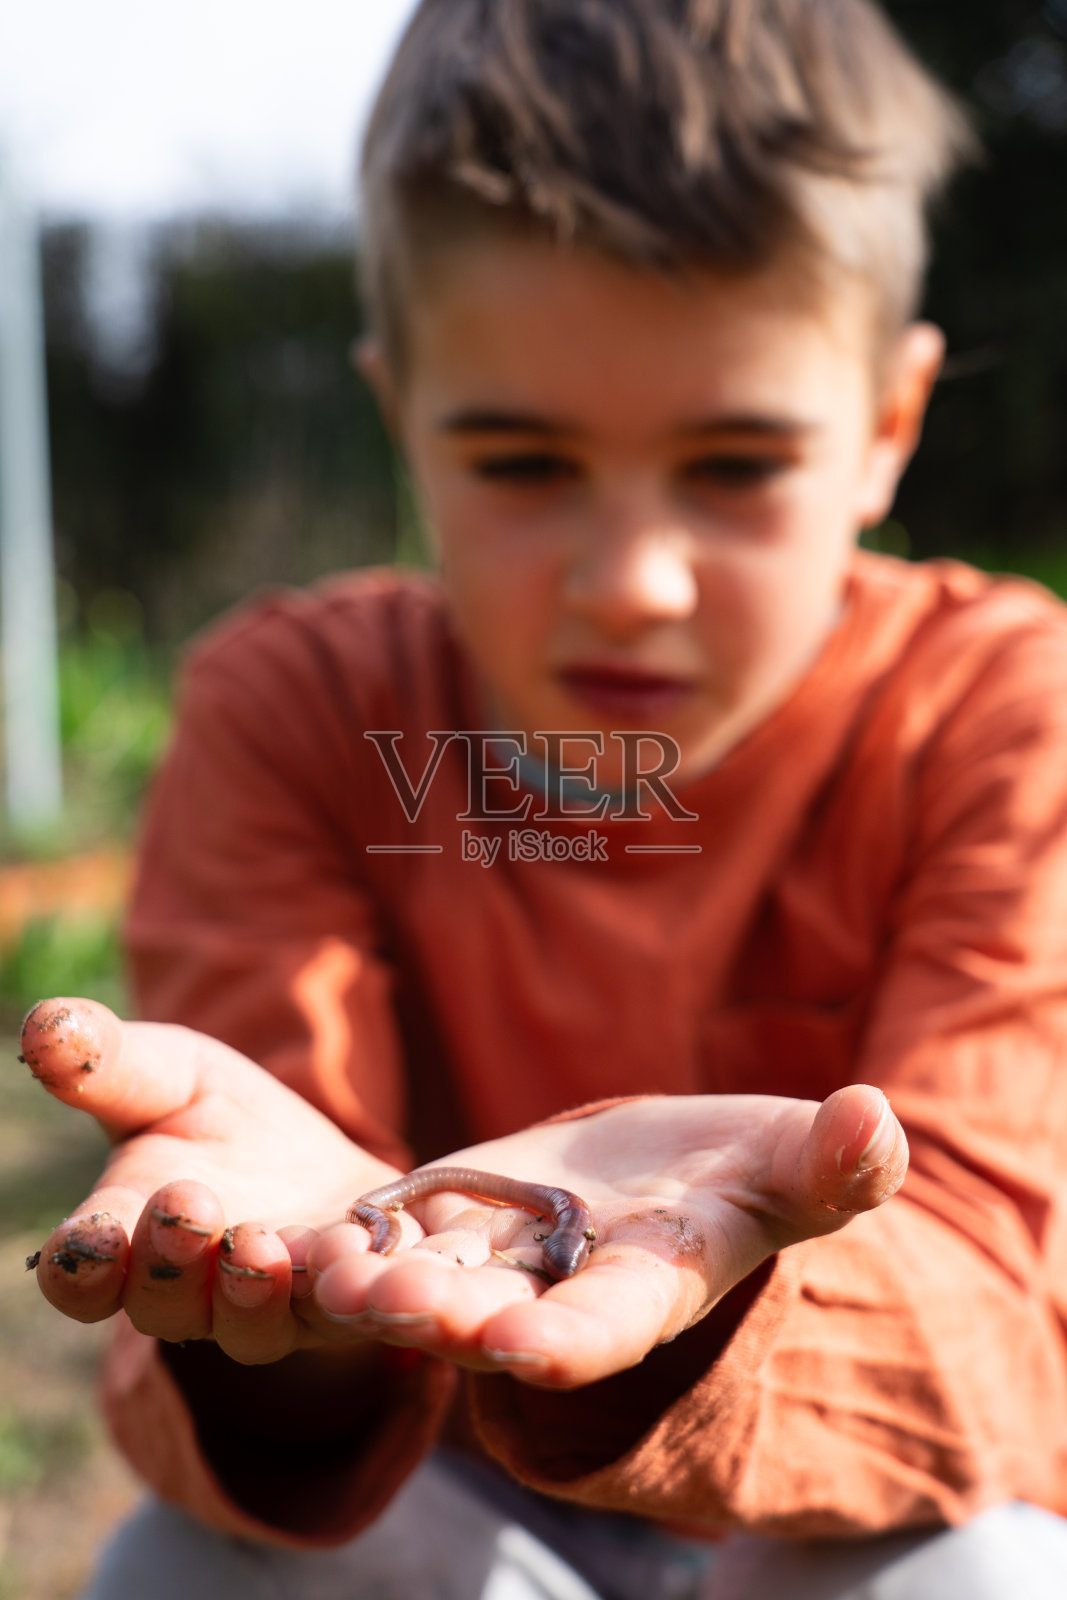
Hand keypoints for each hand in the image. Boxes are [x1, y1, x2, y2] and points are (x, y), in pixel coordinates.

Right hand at [22, 998, 398, 1362]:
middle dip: (173, 1261)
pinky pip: (358, 1315)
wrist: (321, 1162)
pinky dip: (368, 1299)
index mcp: (128, 1240)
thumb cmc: (223, 1120)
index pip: (84, 1274)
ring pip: (256, 1325)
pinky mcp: (352, 1306)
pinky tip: (377, 1275)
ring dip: (257, 1293)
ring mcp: (274, 1310)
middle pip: (168, 1303)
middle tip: (188, 1206)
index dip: (82, 1265)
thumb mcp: (168, 1074)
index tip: (90, 1239)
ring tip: (262, 1245)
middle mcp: (194, 1294)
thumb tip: (43, 1023)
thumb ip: (106, 1063)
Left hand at [312, 1087, 907, 1386]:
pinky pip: (387, 1231)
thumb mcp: (793, 1165)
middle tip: (383, 1309)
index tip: (519, 1349)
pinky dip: (343, 1236)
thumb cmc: (750, 1172)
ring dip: (367, 1283)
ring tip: (311, 1270)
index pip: (609, 1324)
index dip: (568, 1340)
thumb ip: (833, 1162)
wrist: (673, 1171)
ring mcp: (497, 1259)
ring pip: (425, 1280)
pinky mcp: (447, 1214)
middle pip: (496, 1314)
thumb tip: (880, 1121)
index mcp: (651, 1285)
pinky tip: (286, 1233)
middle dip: (441, 1318)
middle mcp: (561, 1291)